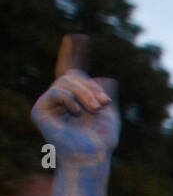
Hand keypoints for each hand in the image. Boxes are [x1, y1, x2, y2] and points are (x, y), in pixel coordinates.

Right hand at [31, 37, 118, 163]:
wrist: (91, 157)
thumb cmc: (101, 142)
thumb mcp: (110, 115)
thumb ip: (107, 96)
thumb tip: (107, 78)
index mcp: (76, 99)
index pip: (72, 72)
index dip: (73, 54)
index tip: (76, 38)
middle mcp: (60, 99)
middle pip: (72, 76)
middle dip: (90, 87)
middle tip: (104, 104)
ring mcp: (48, 104)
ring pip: (65, 83)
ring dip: (84, 93)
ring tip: (96, 108)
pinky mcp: (40, 110)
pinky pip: (55, 93)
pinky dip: (70, 100)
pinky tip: (77, 111)